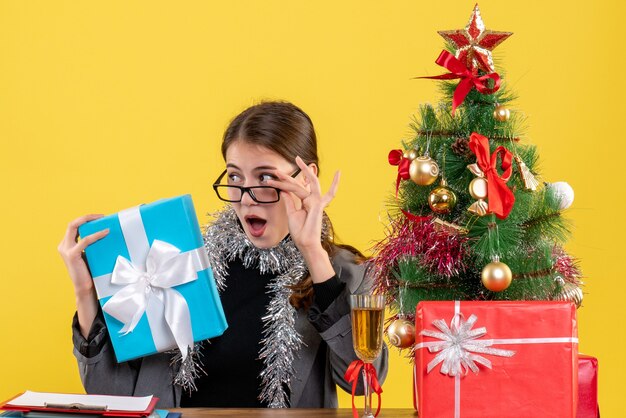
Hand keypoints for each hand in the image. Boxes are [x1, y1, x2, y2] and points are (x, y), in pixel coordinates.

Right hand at [58, 214, 108, 336]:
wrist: (86, 288)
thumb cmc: (91, 271)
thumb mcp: (90, 254)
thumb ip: (92, 245)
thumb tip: (107, 232)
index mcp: (67, 244)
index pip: (74, 226)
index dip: (86, 219)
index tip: (100, 217)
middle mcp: (63, 245)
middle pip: (72, 224)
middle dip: (87, 217)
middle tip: (101, 216)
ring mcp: (66, 250)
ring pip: (74, 227)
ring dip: (89, 222)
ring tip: (103, 221)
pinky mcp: (72, 255)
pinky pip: (84, 240)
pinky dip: (95, 235)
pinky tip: (105, 233)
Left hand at [268, 156, 339, 281]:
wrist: (305, 243)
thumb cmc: (300, 231)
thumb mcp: (291, 214)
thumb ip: (289, 201)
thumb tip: (284, 190)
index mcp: (304, 202)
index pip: (294, 189)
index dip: (283, 183)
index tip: (271, 179)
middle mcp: (311, 200)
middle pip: (300, 184)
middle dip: (290, 175)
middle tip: (279, 168)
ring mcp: (316, 201)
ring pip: (307, 184)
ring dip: (302, 172)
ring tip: (297, 160)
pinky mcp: (319, 205)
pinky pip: (327, 193)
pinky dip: (335, 184)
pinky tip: (338, 173)